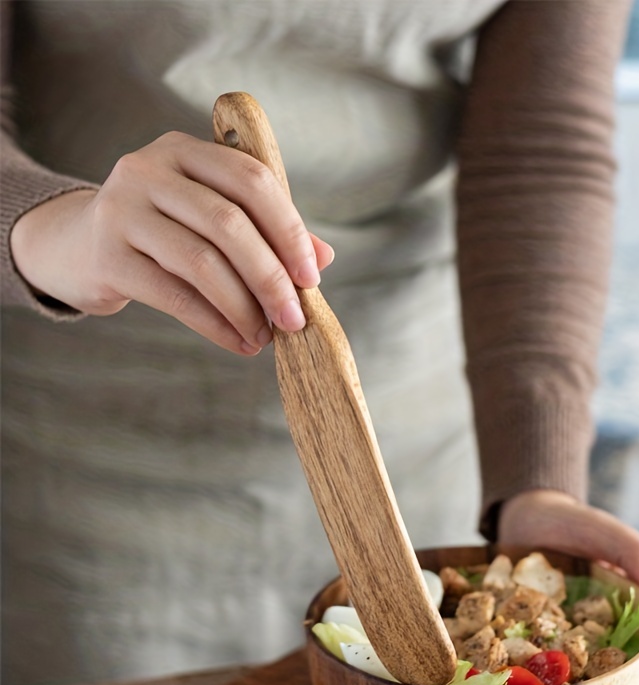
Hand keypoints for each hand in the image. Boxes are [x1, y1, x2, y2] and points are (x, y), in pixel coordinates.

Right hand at [10, 132, 334, 354]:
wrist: (77, 246)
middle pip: (229, 222)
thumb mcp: (210, 217)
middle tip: (295, 318)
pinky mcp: (107, 256)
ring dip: (245, 307)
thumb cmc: (162, 232)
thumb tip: (323, 258)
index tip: (312, 276)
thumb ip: (265, 230)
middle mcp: (149, 169)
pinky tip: (237, 342)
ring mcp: (121, 210)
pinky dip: (214, 324)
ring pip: (201, 261)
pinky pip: (174, 296)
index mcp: (185, 151)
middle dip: (271, 277)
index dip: (289, 229)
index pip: (252, 179)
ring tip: (267, 337)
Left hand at [498, 489, 638, 684]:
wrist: (526, 514)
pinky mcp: (549, 633)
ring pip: (603, 675)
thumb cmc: (574, 521)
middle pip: (636, 669)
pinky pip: (561, 666)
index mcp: (636, 602)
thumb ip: (636, 555)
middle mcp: (613, 622)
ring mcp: (581, 631)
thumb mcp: (609, 533)